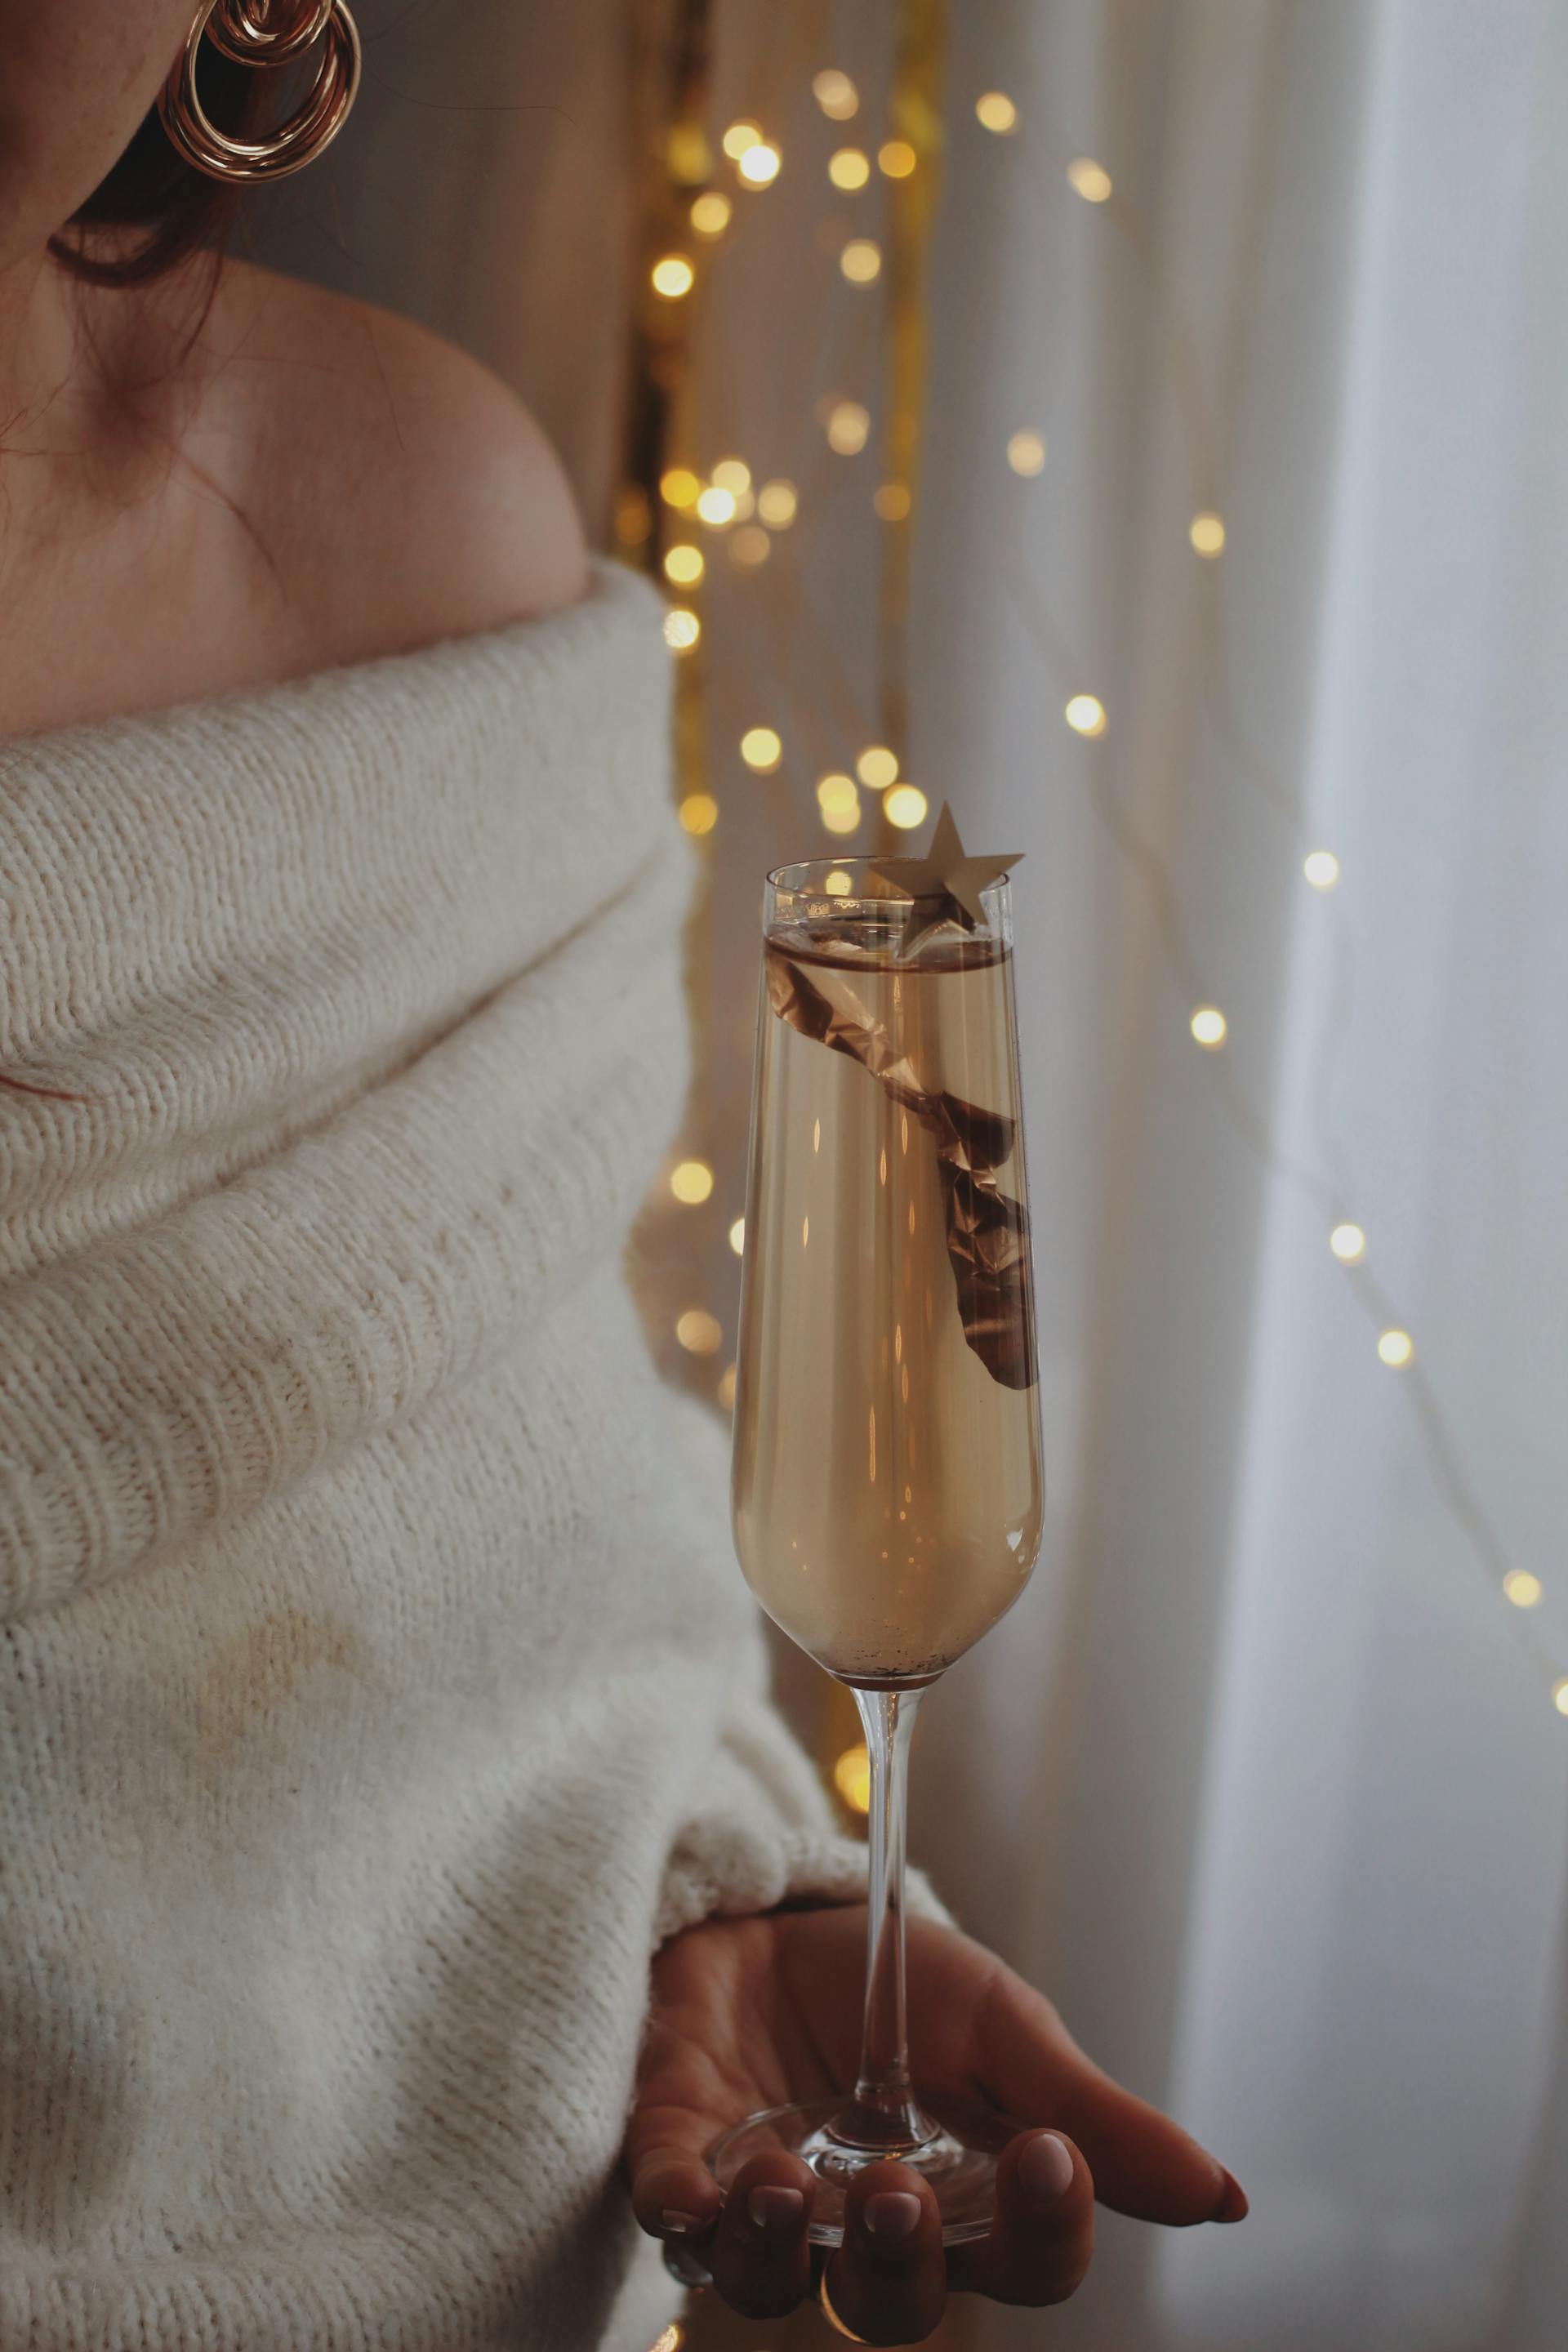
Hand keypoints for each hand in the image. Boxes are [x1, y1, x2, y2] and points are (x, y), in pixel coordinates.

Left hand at [624, 1903, 1246, 2343]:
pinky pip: (672, 2216)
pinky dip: (681, 2211)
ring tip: (779, 2186)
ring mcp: (767, 2204)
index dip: (1043, 2229)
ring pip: (772, 2283)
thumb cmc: (899, 1985)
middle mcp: (865, 2227)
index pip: (1024, 2263)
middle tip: (892, 2187)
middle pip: (895, 2302)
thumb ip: (1093, 2114)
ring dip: (775, 2250)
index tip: (1047, 2153)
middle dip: (896, 2259)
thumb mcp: (1003, 2025)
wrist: (779, 1910)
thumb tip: (1225, 2199)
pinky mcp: (680, 2157)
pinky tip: (694, 2191)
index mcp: (965, 2202)